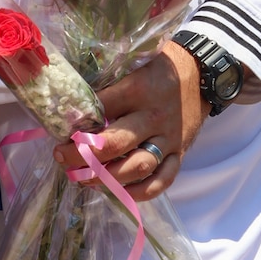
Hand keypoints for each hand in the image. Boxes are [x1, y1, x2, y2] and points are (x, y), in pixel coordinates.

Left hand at [53, 42, 206, 198]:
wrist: (202, 74)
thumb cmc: (158, 70)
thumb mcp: (132, 67)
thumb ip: (107, 86)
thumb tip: (72, 105)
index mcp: (138, 91)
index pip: (100, 108)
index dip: (76, 121)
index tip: (58, 129)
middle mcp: (153, 118)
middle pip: (115, 143)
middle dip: (83, 155)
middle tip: (62, 157)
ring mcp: (169, 139)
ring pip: (137, 167)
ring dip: (106, 177)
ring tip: (82, 178)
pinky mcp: (179, 154)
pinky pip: (162, 181)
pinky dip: (138, 192)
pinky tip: (116, 192)